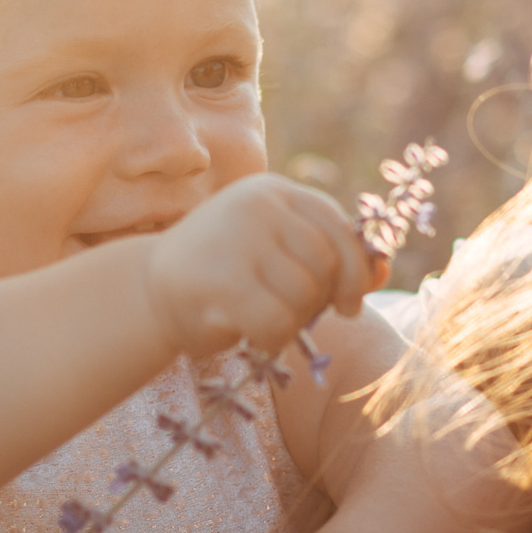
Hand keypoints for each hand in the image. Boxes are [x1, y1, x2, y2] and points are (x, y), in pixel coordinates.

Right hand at [143, 174, 384, 357]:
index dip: (354, 271)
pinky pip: (278, 322)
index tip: (347, 303)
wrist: (147, 294)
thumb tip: (384, 270)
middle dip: (319, 299)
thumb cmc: (223, 276)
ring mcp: (239, 239)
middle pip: (326, 262)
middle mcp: (258, 206)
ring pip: (304, 295)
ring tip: (264, 320)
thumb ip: (328, 258)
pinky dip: (273, 340)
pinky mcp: (223, 280)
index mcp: (274, 192)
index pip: (339, 228)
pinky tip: (252, 335)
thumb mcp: (278, 255)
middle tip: (292, 314)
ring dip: (293, 322)